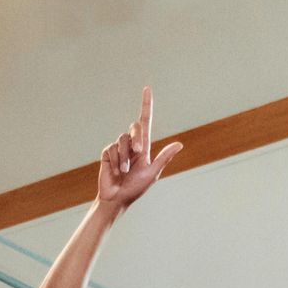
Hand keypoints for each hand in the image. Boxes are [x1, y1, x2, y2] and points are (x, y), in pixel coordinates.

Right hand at [97, 88, 182, 210]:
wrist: (117, 199)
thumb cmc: (135, 188)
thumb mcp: (152, 173)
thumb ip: (164, 157)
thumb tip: (180, 144)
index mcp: (143, 147)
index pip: (145, 122)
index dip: (146, 105)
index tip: (147, 89)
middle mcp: (131, 145)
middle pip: (135, 128)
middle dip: (137, 138)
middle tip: (138, 152)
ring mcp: (118, 148)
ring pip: (122, 140)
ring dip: (125, 157)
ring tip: (125, 172)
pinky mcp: (107, 153)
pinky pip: (112, 149)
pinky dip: (116, 162)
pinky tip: (116, 172)